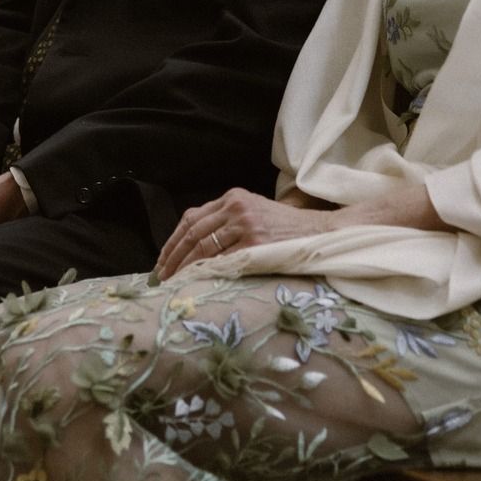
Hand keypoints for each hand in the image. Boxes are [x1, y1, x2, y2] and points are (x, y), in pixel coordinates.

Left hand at [155, 188, 332, 281]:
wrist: (319, 233)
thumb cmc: (286, 228)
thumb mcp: (254, 211)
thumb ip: (226, 220)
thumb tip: (193, 246)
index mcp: (232, 197)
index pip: (191, 218)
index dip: (173, 242)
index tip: (162, 261)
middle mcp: (236, 207)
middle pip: (193, 233)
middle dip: (173, 257)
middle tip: (162, 277)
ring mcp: (245, 224)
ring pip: (204, 247)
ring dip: (186, 268)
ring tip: (175, 283)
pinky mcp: (255, 242)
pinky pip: (223, 260)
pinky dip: (206, 272)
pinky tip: (197, 283)